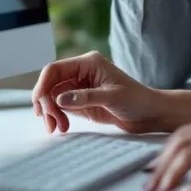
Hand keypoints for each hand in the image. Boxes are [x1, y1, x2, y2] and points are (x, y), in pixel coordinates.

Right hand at [32, 51, 165, 134]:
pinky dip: (57, 116)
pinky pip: (61, 106)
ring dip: (50, 112)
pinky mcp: (82, 101)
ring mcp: (80, 87)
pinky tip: (61, 126)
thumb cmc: (138, 100)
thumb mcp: (113, 97)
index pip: (55, 69)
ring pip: (54, 96)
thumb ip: (86, 97)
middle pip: (51, 84)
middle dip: (46, 102)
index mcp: (89, 63)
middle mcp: (82, 72)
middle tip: (51, 122)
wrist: (150, 114)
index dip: (43, 85)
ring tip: (56, 127)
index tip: (40, 104)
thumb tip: (60, 99)